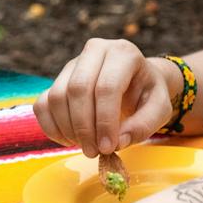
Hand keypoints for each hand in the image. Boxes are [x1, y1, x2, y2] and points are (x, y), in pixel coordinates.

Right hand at [33, 38, 176, 154]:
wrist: (136, 82)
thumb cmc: (147, 95)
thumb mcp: (160, 108)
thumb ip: (145, 124)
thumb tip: (118, 141)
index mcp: (124, 53)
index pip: (107, 86)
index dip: (105, 120)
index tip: (108, 147)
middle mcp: (95, 50)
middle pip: (78, 89)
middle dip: (84, 127)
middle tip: (94, 152)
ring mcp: (72, 63)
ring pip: (57, 96)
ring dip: (68, 129)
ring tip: (86, 147)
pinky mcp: (57, 79)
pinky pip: (42, 104)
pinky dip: (51, 127)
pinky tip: (69, 140)